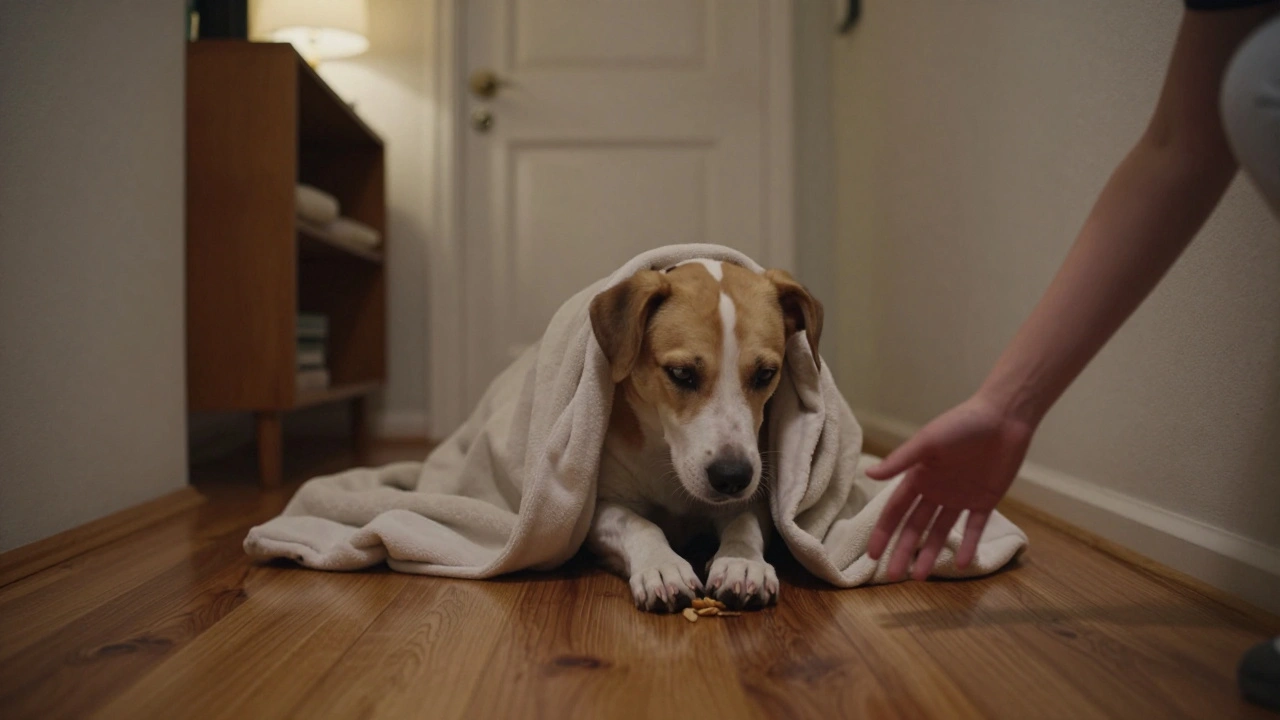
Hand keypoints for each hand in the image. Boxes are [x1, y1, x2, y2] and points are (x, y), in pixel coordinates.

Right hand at [864, 395, 1034, 580]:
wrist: (1003, 418)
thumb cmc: (961, 424)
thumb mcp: (927, 441)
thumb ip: (900, 461)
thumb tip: (868, 475)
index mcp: (919, 476)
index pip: (896, 510)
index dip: (883, 532)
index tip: (871, 555)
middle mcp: (936, 490)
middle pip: (915, 526)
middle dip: (904, 550)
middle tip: (895, 576)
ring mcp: (960, 497)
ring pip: (941, 532)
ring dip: (930, 553)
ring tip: (921, 578)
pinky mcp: (984, 501)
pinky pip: (974, 528)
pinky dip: (967, 545)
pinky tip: (960, 564)